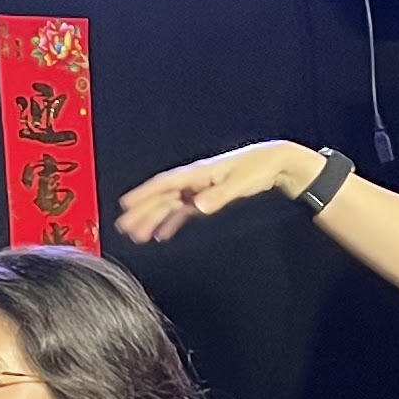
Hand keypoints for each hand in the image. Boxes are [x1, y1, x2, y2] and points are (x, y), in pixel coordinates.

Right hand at [117, 142, 321, 244]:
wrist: (274, 162)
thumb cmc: (258, 168)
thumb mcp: (239, 183)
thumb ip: (218, 196)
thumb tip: (196, 206)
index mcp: (198, 173)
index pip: (165, 184)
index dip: (144, 194)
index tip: (126, 205)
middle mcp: (194, 180)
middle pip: (162, 196)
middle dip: (142, 211)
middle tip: (123, 227)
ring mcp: (198, 188)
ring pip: (169, 205)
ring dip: (153, 219)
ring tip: (136, 235)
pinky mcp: (206, 196)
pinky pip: (182, 211)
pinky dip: (171, 222)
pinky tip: (162, 234)